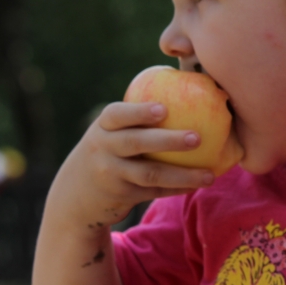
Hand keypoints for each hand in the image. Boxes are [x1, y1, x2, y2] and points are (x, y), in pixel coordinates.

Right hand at [47, 102, 215, 232]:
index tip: (163, 109)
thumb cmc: (111, 148)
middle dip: (168, 141)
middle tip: (197, 137)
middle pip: (136, 143)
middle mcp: (103, 148)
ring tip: (209, 175)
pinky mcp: (121, 195)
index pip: (118, 115)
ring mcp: (111, 174)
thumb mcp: (112, 131)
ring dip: (182, 174)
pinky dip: (177, 188)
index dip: (139, 112)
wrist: (76, 194)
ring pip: (150, 174)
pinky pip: (154, 191)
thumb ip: (139, 116)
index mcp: (104, 126)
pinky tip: (199, 184)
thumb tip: (195, 88)